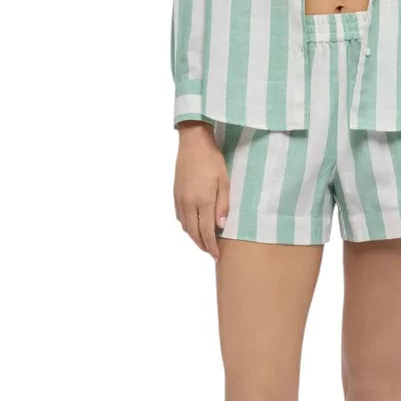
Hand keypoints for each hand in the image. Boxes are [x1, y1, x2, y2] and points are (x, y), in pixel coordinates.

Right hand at [173, 121, 230, 259]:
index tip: (217, 256)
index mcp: (203, 201)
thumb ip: (223, 205)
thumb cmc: (213, 161)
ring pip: (185, 226)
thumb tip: (221, 225)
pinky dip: (187, 226)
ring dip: (194, 237)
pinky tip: (193, 226)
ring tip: (204, 242)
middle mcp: (188, 203)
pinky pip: (180, 217)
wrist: (193, 144)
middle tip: (211, 252)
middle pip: (194, 233)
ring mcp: (180, 199)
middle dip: (202, 245)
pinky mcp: (175, 194)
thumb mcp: (225, 182)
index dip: (211, 247)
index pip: (206, 232)